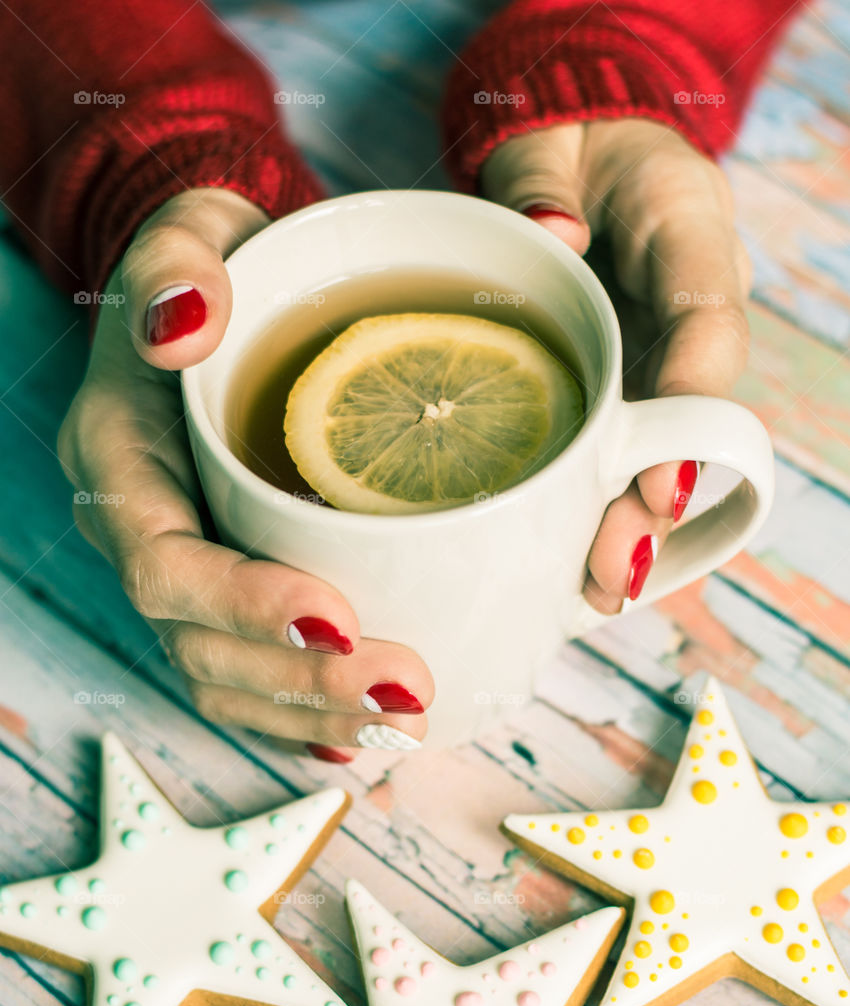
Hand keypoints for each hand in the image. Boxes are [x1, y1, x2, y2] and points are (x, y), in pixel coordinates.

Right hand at [58, 188, 431, 757]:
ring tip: (409, 722)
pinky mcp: (227, 591)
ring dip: (313, 715)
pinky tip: (368, 737)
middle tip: (408, 689)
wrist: (228, 301)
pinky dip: (305, 716)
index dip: (242, 604)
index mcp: (120, 460)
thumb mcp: (194, 234)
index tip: (339, 616)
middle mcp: (142, 531)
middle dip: (301, 681)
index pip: (163, 561)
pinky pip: (250, 677)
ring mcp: (184, 569)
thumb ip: (180, 264)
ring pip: (226, 678)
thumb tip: (186, 325)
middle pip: (199, 644)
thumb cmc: (221, 269)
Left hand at [482, 118, 751, 612]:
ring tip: (597, 592)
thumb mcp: (551, 141)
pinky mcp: (622, 390)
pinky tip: (573, 568)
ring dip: (632, 525)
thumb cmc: (566, 151)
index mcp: (688, 229)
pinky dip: (601, 508)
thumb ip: (542, 180)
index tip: (662, 484)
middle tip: (615, 568)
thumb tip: (550, 233)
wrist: (576, 163)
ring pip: (661, 447)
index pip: (706, 319)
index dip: (690, 404)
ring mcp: (658, 355)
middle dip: (656, 501)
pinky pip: (621, 451)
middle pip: (691, 415)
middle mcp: (689, 307)